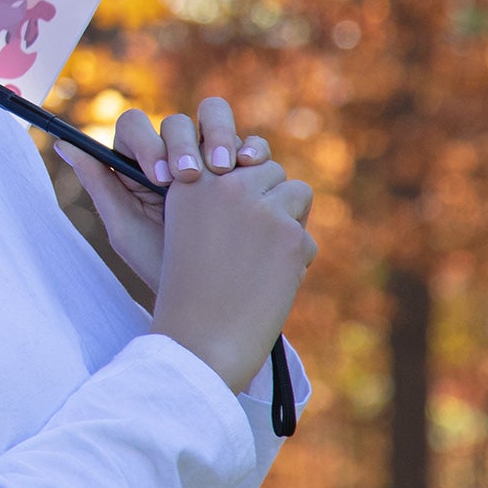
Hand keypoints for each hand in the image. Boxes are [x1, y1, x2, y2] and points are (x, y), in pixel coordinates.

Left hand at [54, 97, 271, 290]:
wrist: (205, 294)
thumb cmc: (157, 262)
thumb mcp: (125, 228)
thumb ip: (98, 183)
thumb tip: (63, 142)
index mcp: (138, 159)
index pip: (136, 126)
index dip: (147, 142)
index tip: (158, 176)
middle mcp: (174, 151)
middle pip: (178, 120)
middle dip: (185, 142)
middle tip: (191, 176)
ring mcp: (210, 158)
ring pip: (215, 120)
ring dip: (220, 136)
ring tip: (225, 169)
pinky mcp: (244, 171)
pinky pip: (249, 146)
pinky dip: (252, 149)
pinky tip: (252, 167)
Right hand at [151, 157, 316, 394]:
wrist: (201, 337)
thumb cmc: (186, 288)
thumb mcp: (181, 227)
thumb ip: (209, 192)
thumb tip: (249, 162)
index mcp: (192, 181)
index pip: (232, 150)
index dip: (241, 171)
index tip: (235, 196)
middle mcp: (225, 185)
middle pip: (268, 167)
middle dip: (269, 195)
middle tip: (254, 234)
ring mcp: (260, 208)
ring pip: (296, 192)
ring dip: (288, 219)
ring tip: (265, 255)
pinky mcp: (290, 236)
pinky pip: (306, 234)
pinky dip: (296, 257)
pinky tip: (271, 279)